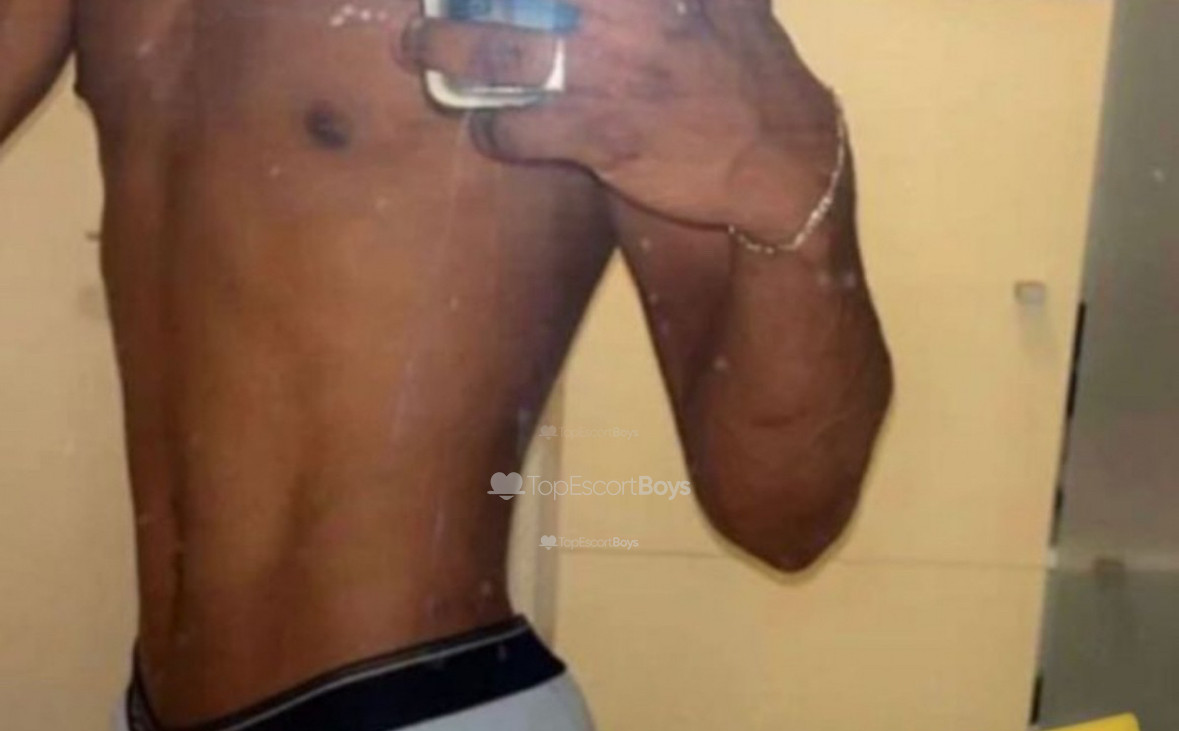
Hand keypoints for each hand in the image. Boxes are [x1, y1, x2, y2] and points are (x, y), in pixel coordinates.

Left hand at [397, 0, 842, 239]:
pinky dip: (496, 128)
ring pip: (502, 54)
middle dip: (460, 3)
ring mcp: (608, 74)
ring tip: (423, 57)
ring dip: (451, 54)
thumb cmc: (751, 78)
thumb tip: (660, 0)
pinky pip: (524, 127)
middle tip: (426, 11)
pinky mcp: (603, 136)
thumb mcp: (731, 9)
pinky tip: (487, 129)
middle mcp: (621, 17)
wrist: (782, 161)